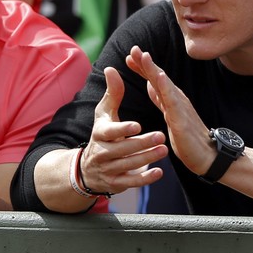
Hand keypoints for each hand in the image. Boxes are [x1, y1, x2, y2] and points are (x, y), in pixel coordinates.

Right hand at [78, 66, 166, 194]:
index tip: (137, 125)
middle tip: (160, 136)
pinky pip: (130, 182)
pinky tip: (158, 172)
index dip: (123, 130)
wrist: (88, 168)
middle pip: (122, 149)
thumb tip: (111, 68)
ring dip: (147, 158)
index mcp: (99, 133)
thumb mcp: (104, 113)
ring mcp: (108, 169)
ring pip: (128, 165)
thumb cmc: (102, 133)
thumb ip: (112, 93)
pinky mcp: (115, 183)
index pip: (110, 132)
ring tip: (164, 150)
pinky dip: (144, 179)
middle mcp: (101, 153)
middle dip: (142, 144)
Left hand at [126, 45, 213, 174]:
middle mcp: (176, 99)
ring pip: (164, 85)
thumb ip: (160, 99)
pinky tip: (160, 77)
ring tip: (143, 56)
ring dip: (153, 69)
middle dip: (145, 62)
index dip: (142, 67)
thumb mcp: (169, 114)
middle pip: (158, 77)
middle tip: (133, 49)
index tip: (129, 56)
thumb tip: (151, 84)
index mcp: (171, 98)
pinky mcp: (182, 119)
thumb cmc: (188, 137)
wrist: (208, 157)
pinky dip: (166, 88)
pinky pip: (172, 101)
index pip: (154, 79)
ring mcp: (180, 107)